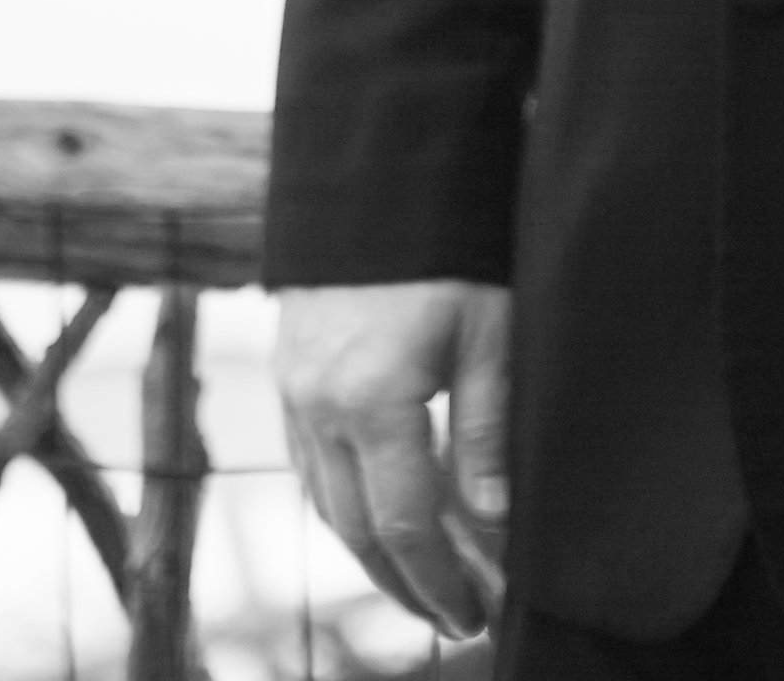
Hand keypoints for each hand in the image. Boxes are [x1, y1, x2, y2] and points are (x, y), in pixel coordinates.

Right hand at [275, 278, 510, 636]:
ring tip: (424, 582)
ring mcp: (294, 389)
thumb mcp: (489, 331)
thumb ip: (488, 431)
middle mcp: (319, 408)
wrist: (378, 165)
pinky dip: (345, 501)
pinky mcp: (288, 368)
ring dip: (374, 551)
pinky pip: (310, 462)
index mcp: (371, 404)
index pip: (407, 527)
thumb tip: (495, 527)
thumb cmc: (449, 243)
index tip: (480, 616)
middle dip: (410, 584)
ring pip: (327, 501)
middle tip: (459, 619)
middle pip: (359, 529)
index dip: (445, 581)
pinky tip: (376, 513)